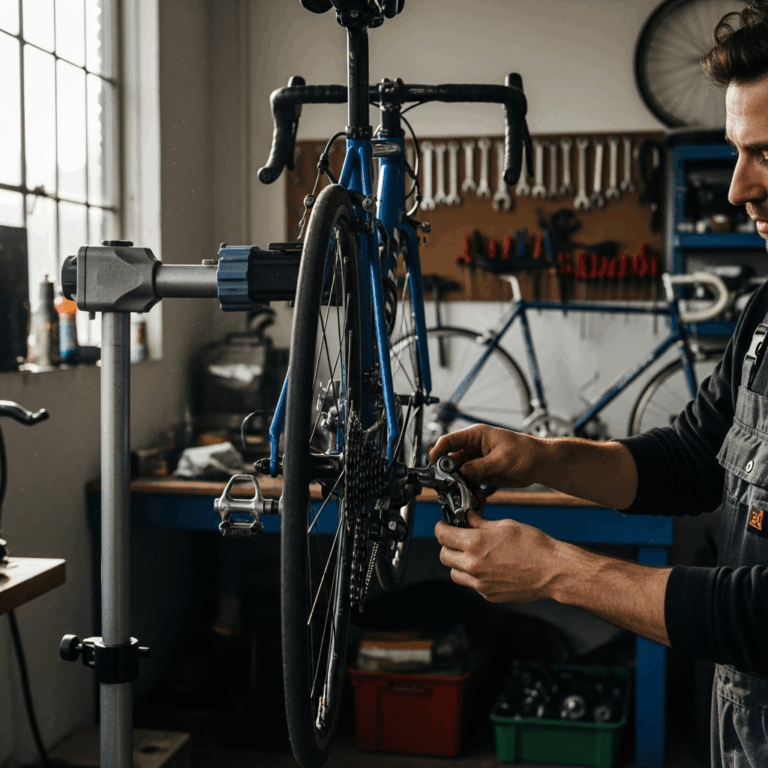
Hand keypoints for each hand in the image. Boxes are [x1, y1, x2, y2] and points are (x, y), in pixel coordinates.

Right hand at [428, 424, 540, 488]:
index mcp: (475, 436)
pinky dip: (470, 491)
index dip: (438, 452)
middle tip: (450, 486)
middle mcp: (473, 448)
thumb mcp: (501, 459)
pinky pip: (469, 483)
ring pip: (458, 474)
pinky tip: (478, 496)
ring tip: (467, 493)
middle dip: (449, 474)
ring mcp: (477, 462)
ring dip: (460, 485)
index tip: (433, 466)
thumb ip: (479, 467)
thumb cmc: (526, 452)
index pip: (449, 441)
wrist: (540, 464)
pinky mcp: (482, 474)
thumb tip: (461, 473)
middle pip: (450, 460)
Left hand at [435, 510, 558, 602]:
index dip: (441, 528)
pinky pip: (471, 585)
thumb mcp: (504, 525)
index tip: (444, 526)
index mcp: (475, 543)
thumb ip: (480, 523)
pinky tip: (488, 567)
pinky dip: (474, 576)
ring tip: (472, 555)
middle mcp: (473, 565)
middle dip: (447, 546)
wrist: (552, 571)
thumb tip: (467, 517)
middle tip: (457, 539)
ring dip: (458, 563)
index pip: (442, 535)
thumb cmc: (532, 545)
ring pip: (454, 573)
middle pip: (443, 556)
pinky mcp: (488, 595)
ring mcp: (480, 583)